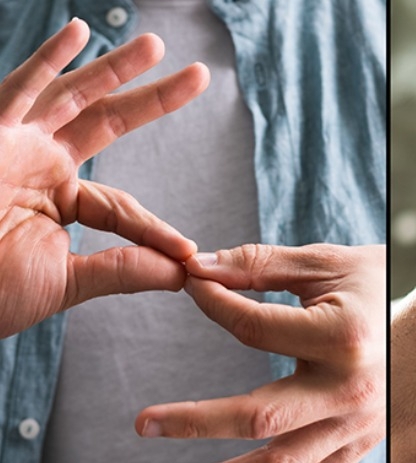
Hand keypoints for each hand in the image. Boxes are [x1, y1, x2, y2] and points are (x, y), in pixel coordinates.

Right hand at [0, 19, 206, 335]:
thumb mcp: (66, 280)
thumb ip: (123, 270)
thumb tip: (182, 271)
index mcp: (58, 199)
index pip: (121, 205)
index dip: (153, 229)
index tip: (186, 252)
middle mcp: (41, 163)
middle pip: (109, 121)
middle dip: (154, 99)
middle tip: (200, 76)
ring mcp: (16, 144)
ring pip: (75, 96)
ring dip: (116, 68)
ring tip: (157, 46)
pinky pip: (21, 88)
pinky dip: (49, 59)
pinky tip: (79, 32)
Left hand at [135, 244, 385, 462]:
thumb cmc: (378, 284)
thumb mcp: (327, 263)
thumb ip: (260, 264)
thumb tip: (195, 266)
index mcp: (342, 337)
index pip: (253, 329)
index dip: (212, 304)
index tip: (189, 285)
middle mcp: (351, 390)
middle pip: (258, 414)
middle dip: (196, 421)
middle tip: (143, 423)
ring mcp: (358, 425)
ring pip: (281, 462)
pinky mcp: (361, 446)